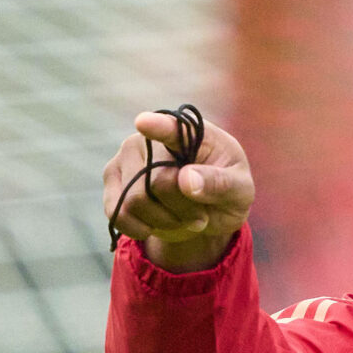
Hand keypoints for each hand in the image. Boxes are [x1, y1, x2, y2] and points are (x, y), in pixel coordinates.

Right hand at [102, 109, 253, 272]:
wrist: (207, 207)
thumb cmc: (228, 189)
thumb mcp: (240, 189)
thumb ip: (221, 183)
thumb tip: (186, 180)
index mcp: (188, 133)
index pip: (170, 128)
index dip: (157, 126)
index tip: (144, 124)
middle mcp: (149, 139)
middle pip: (158, 184)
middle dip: (183, 209)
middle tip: (200, 216)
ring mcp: (126, 158)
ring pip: (135, 201)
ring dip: (164, 221)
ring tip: (182, 218)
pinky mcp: (112, 182)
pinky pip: (116, 213)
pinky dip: (139, 229)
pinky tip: (154, 226)